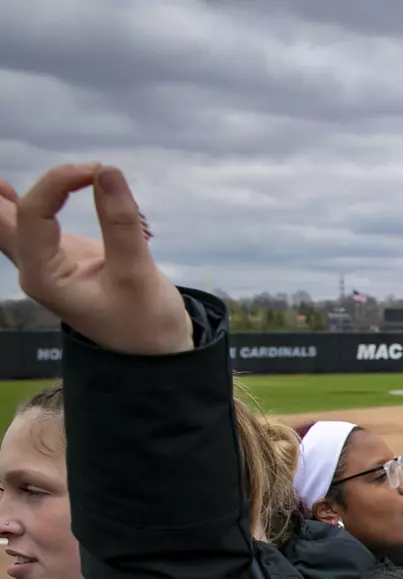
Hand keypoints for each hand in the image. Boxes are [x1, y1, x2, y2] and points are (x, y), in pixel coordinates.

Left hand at [6, 164, 189, 355]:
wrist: (154, 351)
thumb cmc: (146, 320)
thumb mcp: (137, 273)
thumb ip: (120, 223)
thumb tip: (108, 172)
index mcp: (44, 277)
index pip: (32, 214)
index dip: (57, 183)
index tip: (97, 170)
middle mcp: (33, 268)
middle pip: (2, 221)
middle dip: (1, 195)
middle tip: (0, 174)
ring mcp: (42, 263)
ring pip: (8, 223)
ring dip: (6, 198)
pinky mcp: (58, 258)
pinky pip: (28, 226)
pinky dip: (20, 206)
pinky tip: (5, 189)